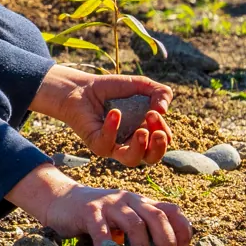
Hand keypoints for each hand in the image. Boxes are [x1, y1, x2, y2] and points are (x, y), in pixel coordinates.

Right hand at [7, 164, 192, 245]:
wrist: (61, 200)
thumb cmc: (97, 216)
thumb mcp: (124, 217)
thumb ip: (142, 228)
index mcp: (141, 202)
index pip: (172, 211)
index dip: (183, 231)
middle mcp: (129, 200)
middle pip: (158, 217)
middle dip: (166, 243)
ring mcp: (109, 204)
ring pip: (135, 224)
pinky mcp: (88, 211)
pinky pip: (102, 232)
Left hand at [31, 66, 174, 166]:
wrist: (82, 87)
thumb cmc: (111, 89)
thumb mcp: (141, 86)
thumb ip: (160, 93)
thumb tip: (164, 110)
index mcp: (145, 131)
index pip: (162, 140)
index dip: (163, 130)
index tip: (155, 111)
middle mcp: (131, 143)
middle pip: (152, 158)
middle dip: (159, 147)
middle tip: (156, 132)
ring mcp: (113, 146)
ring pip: (131, 160)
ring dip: (140, 148)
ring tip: (142, 132)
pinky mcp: (97, 144)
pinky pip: (106, 145)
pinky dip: (112, 129)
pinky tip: (115, 113)